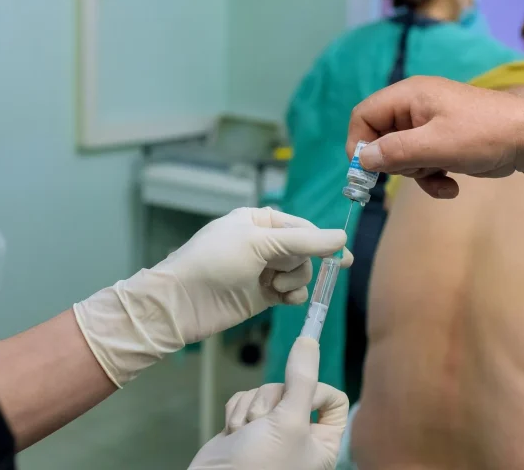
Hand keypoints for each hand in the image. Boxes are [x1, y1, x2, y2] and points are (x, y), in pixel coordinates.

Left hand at [74, 208, 351, 385]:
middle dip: (300, 264)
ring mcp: (262, 270)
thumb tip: (342, 237)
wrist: (181, 303)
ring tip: (273, 289)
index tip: (342, 258)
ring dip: (294, 282)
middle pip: (304, 250)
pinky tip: (282, 300)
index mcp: (258, 221)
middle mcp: (262, 243)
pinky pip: (291, 294)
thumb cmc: (214, 262)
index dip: (321, 241)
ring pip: (300, 273)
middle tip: (282, 275)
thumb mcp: (259, 243)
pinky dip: (292, 297)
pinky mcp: (261, 296)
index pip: (301, 226)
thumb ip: (303, 241)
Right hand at [189, 337, 348, 469]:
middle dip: (271, 400)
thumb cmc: (258, 465)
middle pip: (294, 387)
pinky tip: (233, 432)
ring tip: (245, 434)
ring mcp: (272, 429)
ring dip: (252, 407)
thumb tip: (309, 340)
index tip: (298, 396)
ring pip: (267, 390)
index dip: (315, 390)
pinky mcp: (247, 425)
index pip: (334, 398)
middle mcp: (301, 434)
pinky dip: (237, 410)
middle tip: (263, 423)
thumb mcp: (288, 421)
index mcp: (323, 441)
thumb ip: (302, 379)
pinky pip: (246, 397)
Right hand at [346, 76, 523, 198]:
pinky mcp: (442, 143)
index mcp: (408, 96)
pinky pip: (421, 163)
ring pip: (401, 156)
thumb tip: (362, 160)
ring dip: (417, 174)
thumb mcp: (435, 145)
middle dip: (395, 163)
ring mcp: (429, 125)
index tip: (366, 170)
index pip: (364, 115)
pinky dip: (431, 178)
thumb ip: (394, 151)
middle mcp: (414, 107)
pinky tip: (450, 186)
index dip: (359, 143)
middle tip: (415, 171)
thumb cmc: (484, 134)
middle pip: (381, 139)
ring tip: (440, 176)